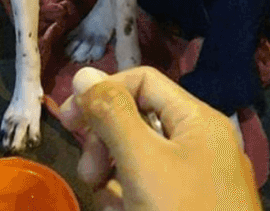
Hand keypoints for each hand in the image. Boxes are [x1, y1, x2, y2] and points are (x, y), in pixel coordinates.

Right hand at [58, 67, 260, 210]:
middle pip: (138, 120)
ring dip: (113, 175)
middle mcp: (200, 143)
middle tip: (89, 174)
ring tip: (108, 203)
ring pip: (139, 159)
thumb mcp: (142, 162)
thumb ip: (112, 114)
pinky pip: (150, 189)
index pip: (142, 82)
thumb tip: (84, 72)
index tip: (68, 123)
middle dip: (105, 142)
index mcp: (197, 120)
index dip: (103, 94)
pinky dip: (129, 198)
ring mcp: (198, 179)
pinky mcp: (190, 207)